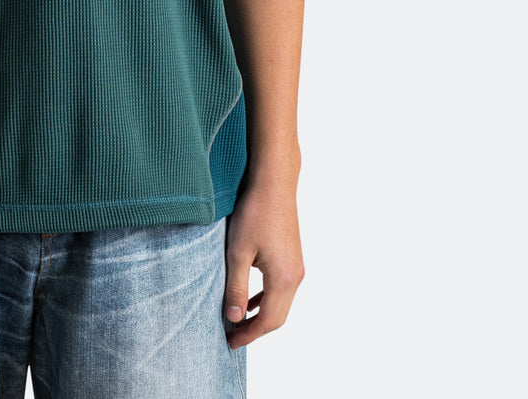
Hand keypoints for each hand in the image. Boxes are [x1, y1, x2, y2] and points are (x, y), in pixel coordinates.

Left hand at [222, 178, 304, 348]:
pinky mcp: (293, 257)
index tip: (230, 342)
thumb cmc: (254, 214)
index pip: (268, 321)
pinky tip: (251, 299)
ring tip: (238, 321)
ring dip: (261, 315)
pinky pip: (282, 288)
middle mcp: (295, 276)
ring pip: (281, 303)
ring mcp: (297, 267)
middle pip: (278, 317)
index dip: (249, 335)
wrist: (274, 184)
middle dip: (255, 329)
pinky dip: (267, 299)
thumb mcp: (238, 252)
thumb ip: (236, 288)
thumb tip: (235, 319)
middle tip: (232, 336)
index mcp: (283, 278)